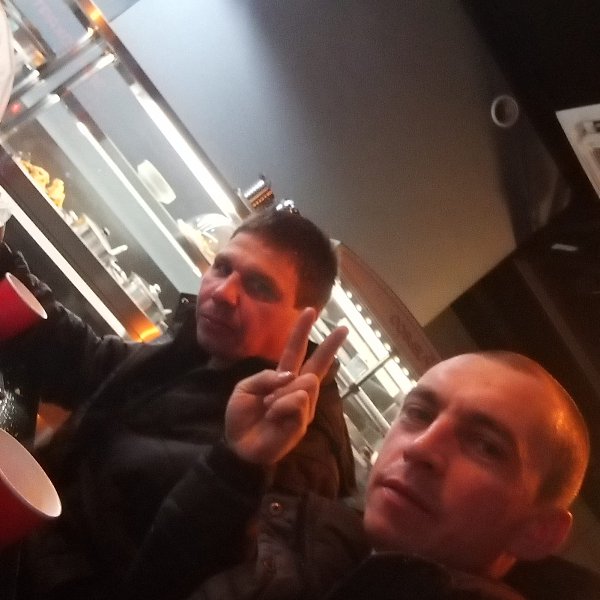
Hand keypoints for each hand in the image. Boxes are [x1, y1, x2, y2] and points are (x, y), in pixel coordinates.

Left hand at [225, 307, 347, 464]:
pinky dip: (281, 406)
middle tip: (343, 328)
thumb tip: (292, 375)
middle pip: (318, 363)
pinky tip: (274, 417)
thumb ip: (266, 377)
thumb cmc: (241, 417)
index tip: (310, 311)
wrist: (238, 446)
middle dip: (330, 345)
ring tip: (269, 408)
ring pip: (305, 382)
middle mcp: (297, 389)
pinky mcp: (304, 421)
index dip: (301, 331)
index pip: (294, 350)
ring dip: (281, 392)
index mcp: (282, 378)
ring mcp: (303, 406)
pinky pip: (298, 401)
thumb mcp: (244, 388)